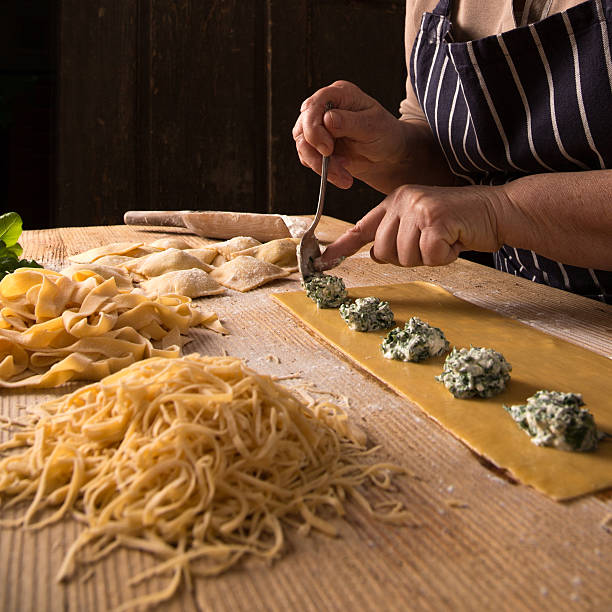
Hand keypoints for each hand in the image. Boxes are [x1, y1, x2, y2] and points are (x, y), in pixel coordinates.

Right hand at [293, 81, 408, 189]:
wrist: (388, 155)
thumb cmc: (385, 135)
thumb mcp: (372, 127)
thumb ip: (349, 122)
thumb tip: (327, 119)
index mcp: (339, 94)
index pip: (313, 106)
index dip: (314, 128)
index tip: (328, 149)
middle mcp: (324, 108)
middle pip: (303, 128)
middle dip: (317, 153)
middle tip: (338, 169)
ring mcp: (318, 127)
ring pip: (303, 146)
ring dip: (320, 166)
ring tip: (343, 176)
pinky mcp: (316, 145)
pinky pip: (307, 158)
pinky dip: (322, 170)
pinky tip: (341, 172)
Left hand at [320, 184, 503, 267]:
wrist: (498, 210)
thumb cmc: (460, 223)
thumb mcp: (423, 225)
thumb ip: (398, 236)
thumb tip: (375, 255)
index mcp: (395, 201)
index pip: (362, 228)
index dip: (342, 248)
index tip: (323, 263)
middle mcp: (402, 201)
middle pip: (383, 253)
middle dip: (407, 258)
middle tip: (431, 246)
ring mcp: (418, 208)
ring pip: (403, 257)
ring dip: (428, 258)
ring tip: (446, 240)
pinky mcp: (435, 219)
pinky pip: (428, 257)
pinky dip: (445, 257)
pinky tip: (456, 241)